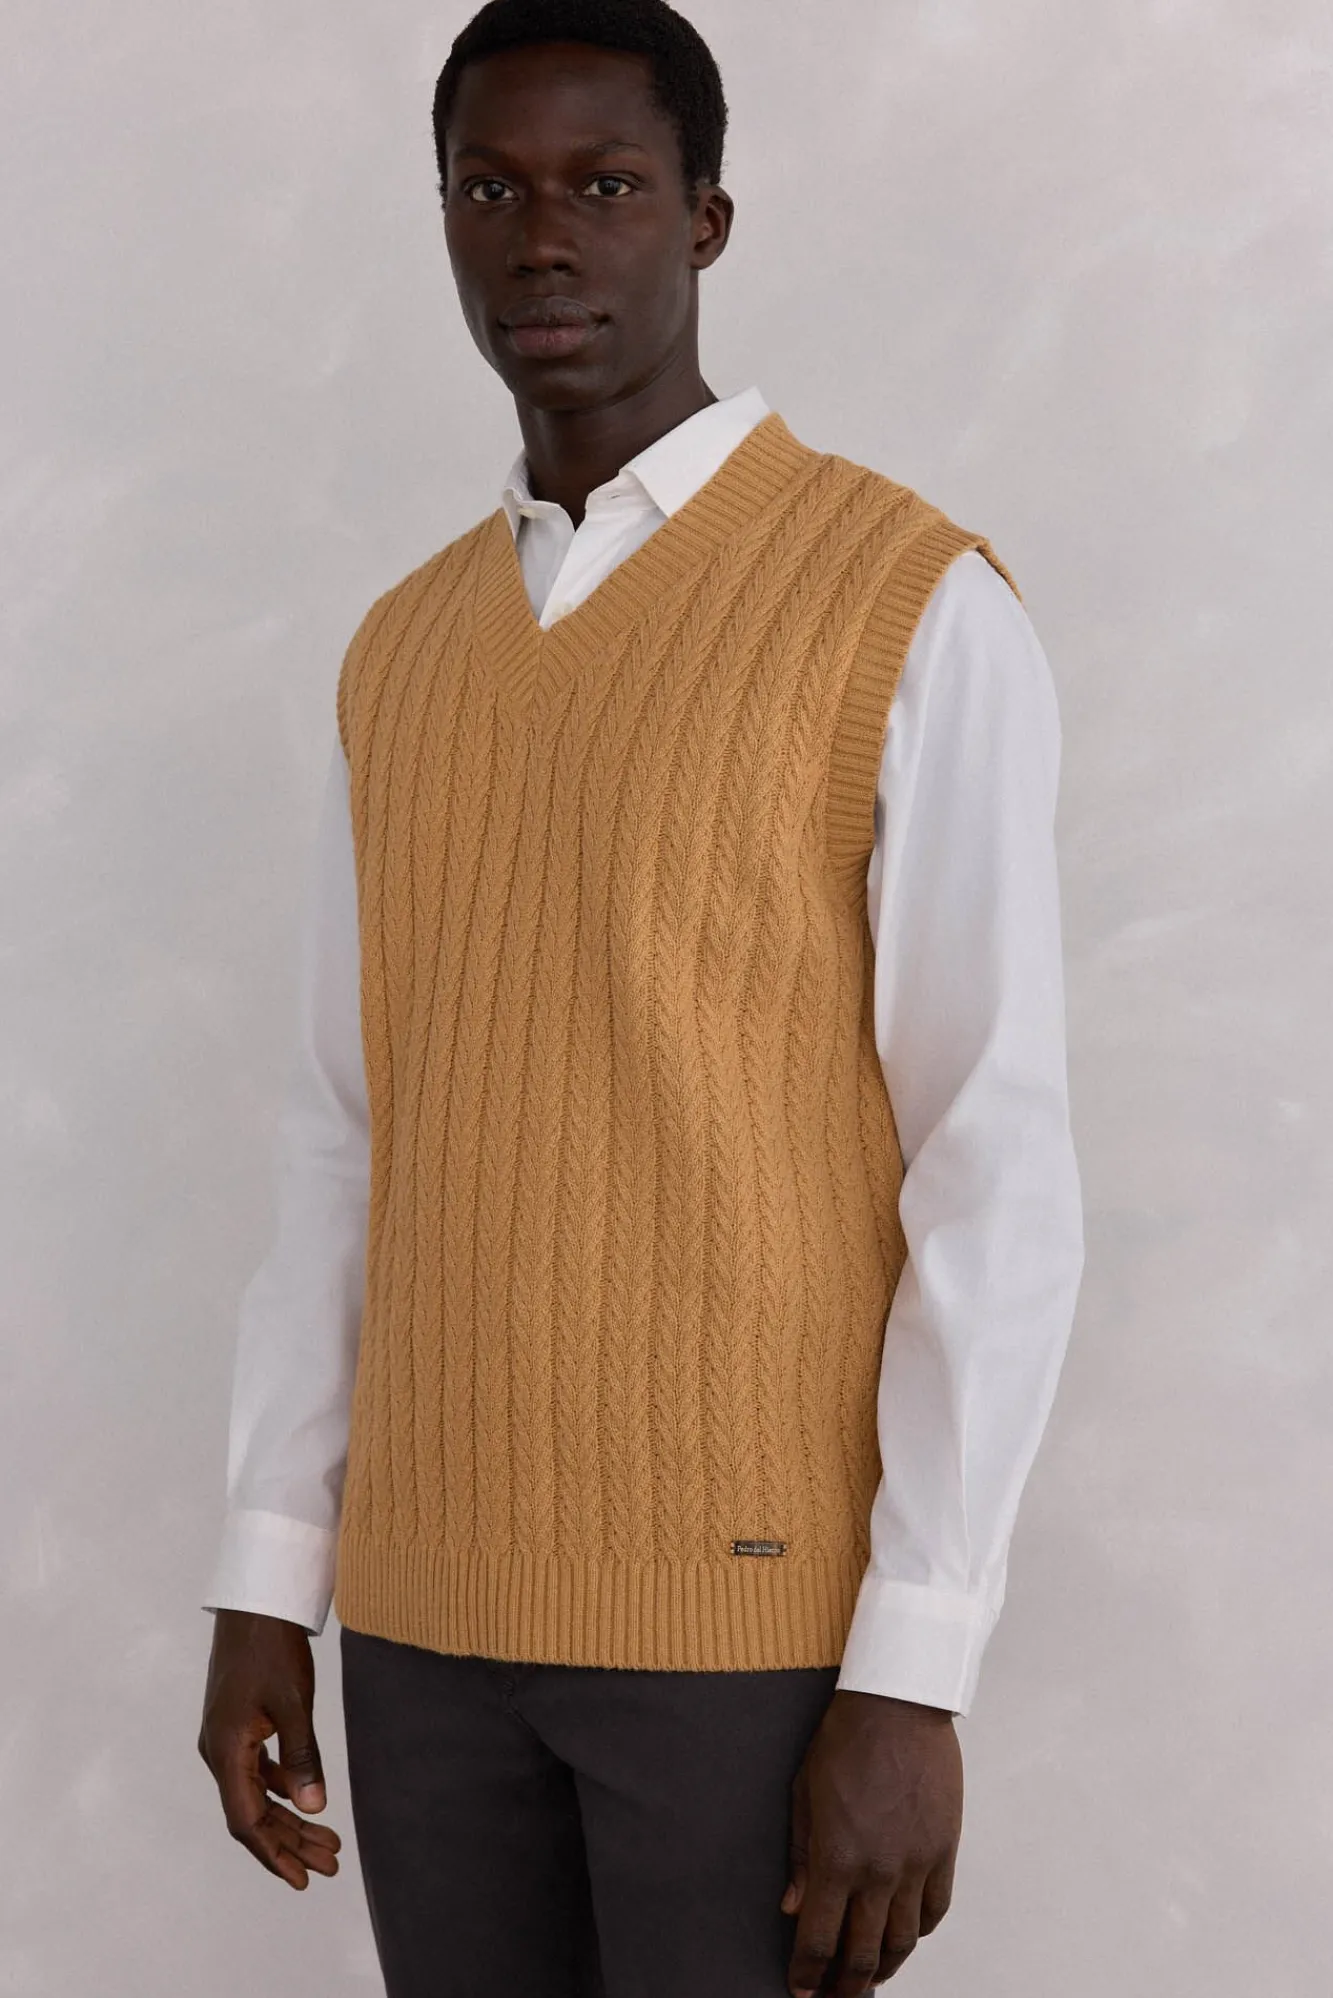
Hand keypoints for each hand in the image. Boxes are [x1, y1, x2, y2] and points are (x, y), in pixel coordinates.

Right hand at [198, 1609, 341, 1889]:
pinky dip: (283, 1789)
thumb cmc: (272, 1646)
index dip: (274, 1854)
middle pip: (253, 1813)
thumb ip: (303, 1756)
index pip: (246, 1820)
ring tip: (328, 1841)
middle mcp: (218, 1751)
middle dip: (291, 1843)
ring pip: (256, 1794)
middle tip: (331, 1863)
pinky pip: (257, 1771)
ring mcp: (225, 1738)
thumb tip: (315, 1808)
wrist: (255, 1601)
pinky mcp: (236, 1725)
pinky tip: (307, 1800)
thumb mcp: (293, 1702)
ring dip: (290, 1819)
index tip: (302, 1879)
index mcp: (225, 1750)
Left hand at [782, 1689, 961, 1993]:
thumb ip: (801, 1856)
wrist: (897, 1704)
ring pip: (904, 1941)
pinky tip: (906, 1937)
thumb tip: (793, 1907)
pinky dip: (921, 1932)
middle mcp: (879, 1871)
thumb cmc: (844, 1740)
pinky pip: (936, 1909)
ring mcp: (916, 1863)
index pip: (819, 1939)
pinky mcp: (943, 1849)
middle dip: (845, 1986)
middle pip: (863, 1952)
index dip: (808, 1974)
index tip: (801, 1990)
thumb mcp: (804, 1794)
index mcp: (837, 1858)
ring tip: (870, 1979)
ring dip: (885, 1968)